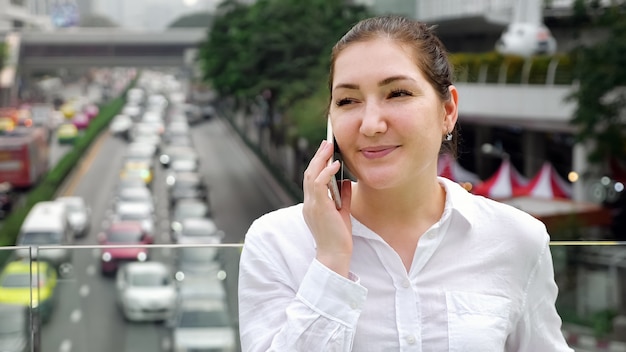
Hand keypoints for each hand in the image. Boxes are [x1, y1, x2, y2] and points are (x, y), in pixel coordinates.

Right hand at [302, 140, 352, 277]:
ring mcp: (311, 205)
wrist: (335, 255)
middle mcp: (308, 203)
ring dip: (320, 159)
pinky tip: (335, 164)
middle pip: (309, 173)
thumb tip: (345, 180)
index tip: (325, 152)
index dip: (317, 164)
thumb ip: (342, 196)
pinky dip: (326, 172)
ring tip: (329, 147)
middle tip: (326, 143)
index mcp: (312, 204)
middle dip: (318, 157)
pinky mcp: (318, 207)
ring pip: (311, 175)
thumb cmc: (339, 237)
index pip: (311, 179)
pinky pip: (319, 184)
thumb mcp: (342, 213)